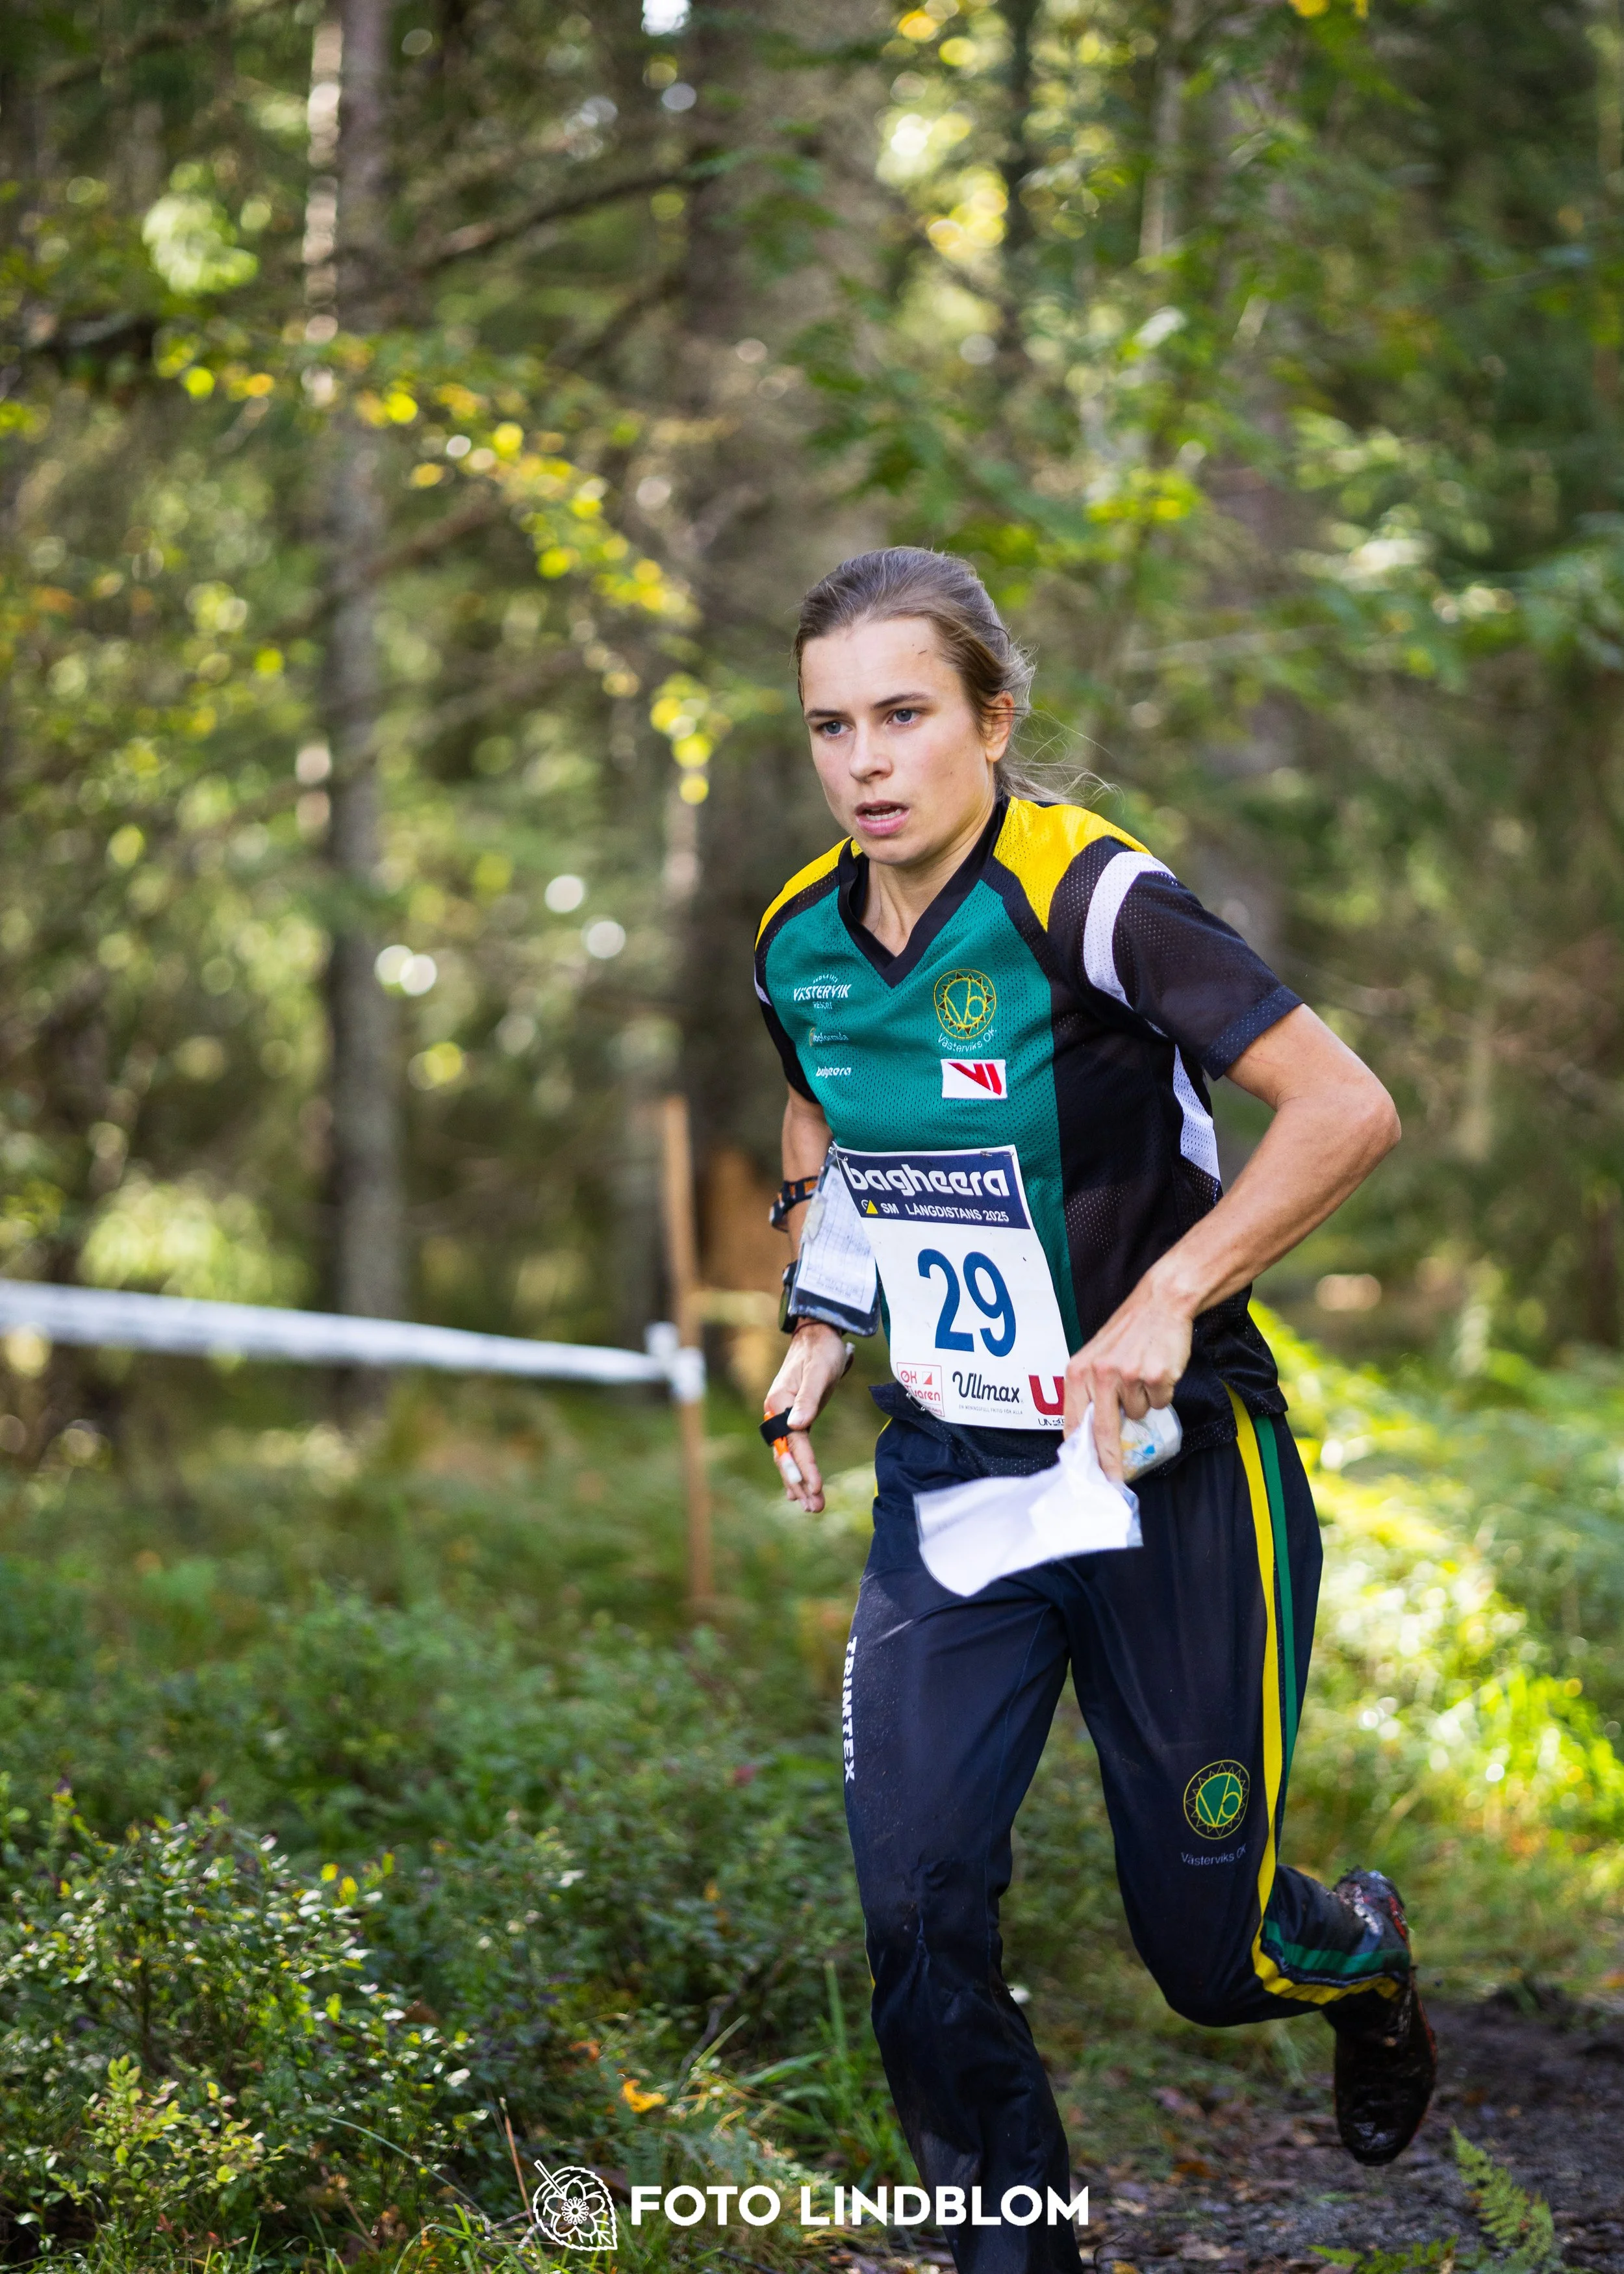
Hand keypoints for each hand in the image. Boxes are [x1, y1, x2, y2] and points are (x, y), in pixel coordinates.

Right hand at [763, 1322, 847, 1512]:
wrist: (819, 1333)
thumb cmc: (821, 1351)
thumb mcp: (819, 1372)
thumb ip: (807, 1399)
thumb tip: (796, 1426)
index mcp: (778, 1404)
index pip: (792, 1443)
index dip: (804, 1467)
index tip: (815, 1487)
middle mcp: (776, 1413)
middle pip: (785, 1455)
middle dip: (799, 1483)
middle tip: (814, 1508)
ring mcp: (783, 1416)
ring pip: (788, 1456)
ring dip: (798, 1482)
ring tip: (810, 1506)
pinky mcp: (794, 1418)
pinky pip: (794, 1449)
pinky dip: (797, 1469)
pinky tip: (799, 1489)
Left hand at [1063, 1272, 1193, 1481]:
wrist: (1160, 1302)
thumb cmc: (1128, 1332)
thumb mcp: (1095, 1357)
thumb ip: (1088, 1391)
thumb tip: (1088, 1435)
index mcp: (1078, 1371)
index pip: (1076, 1422)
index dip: (1082, 1454)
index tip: (1087, 1475)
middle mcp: (1100, 1374)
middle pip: (1104, 1432)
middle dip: (1110, 1462)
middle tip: (1114, 1482)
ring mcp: (1129, 1375)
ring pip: (1137, 1415)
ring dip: (1142, 1403)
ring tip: (1142, 1374)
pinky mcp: (1156, 1376)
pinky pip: (1160, 1403)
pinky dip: (1161, 1393)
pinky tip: (1158, 1369)